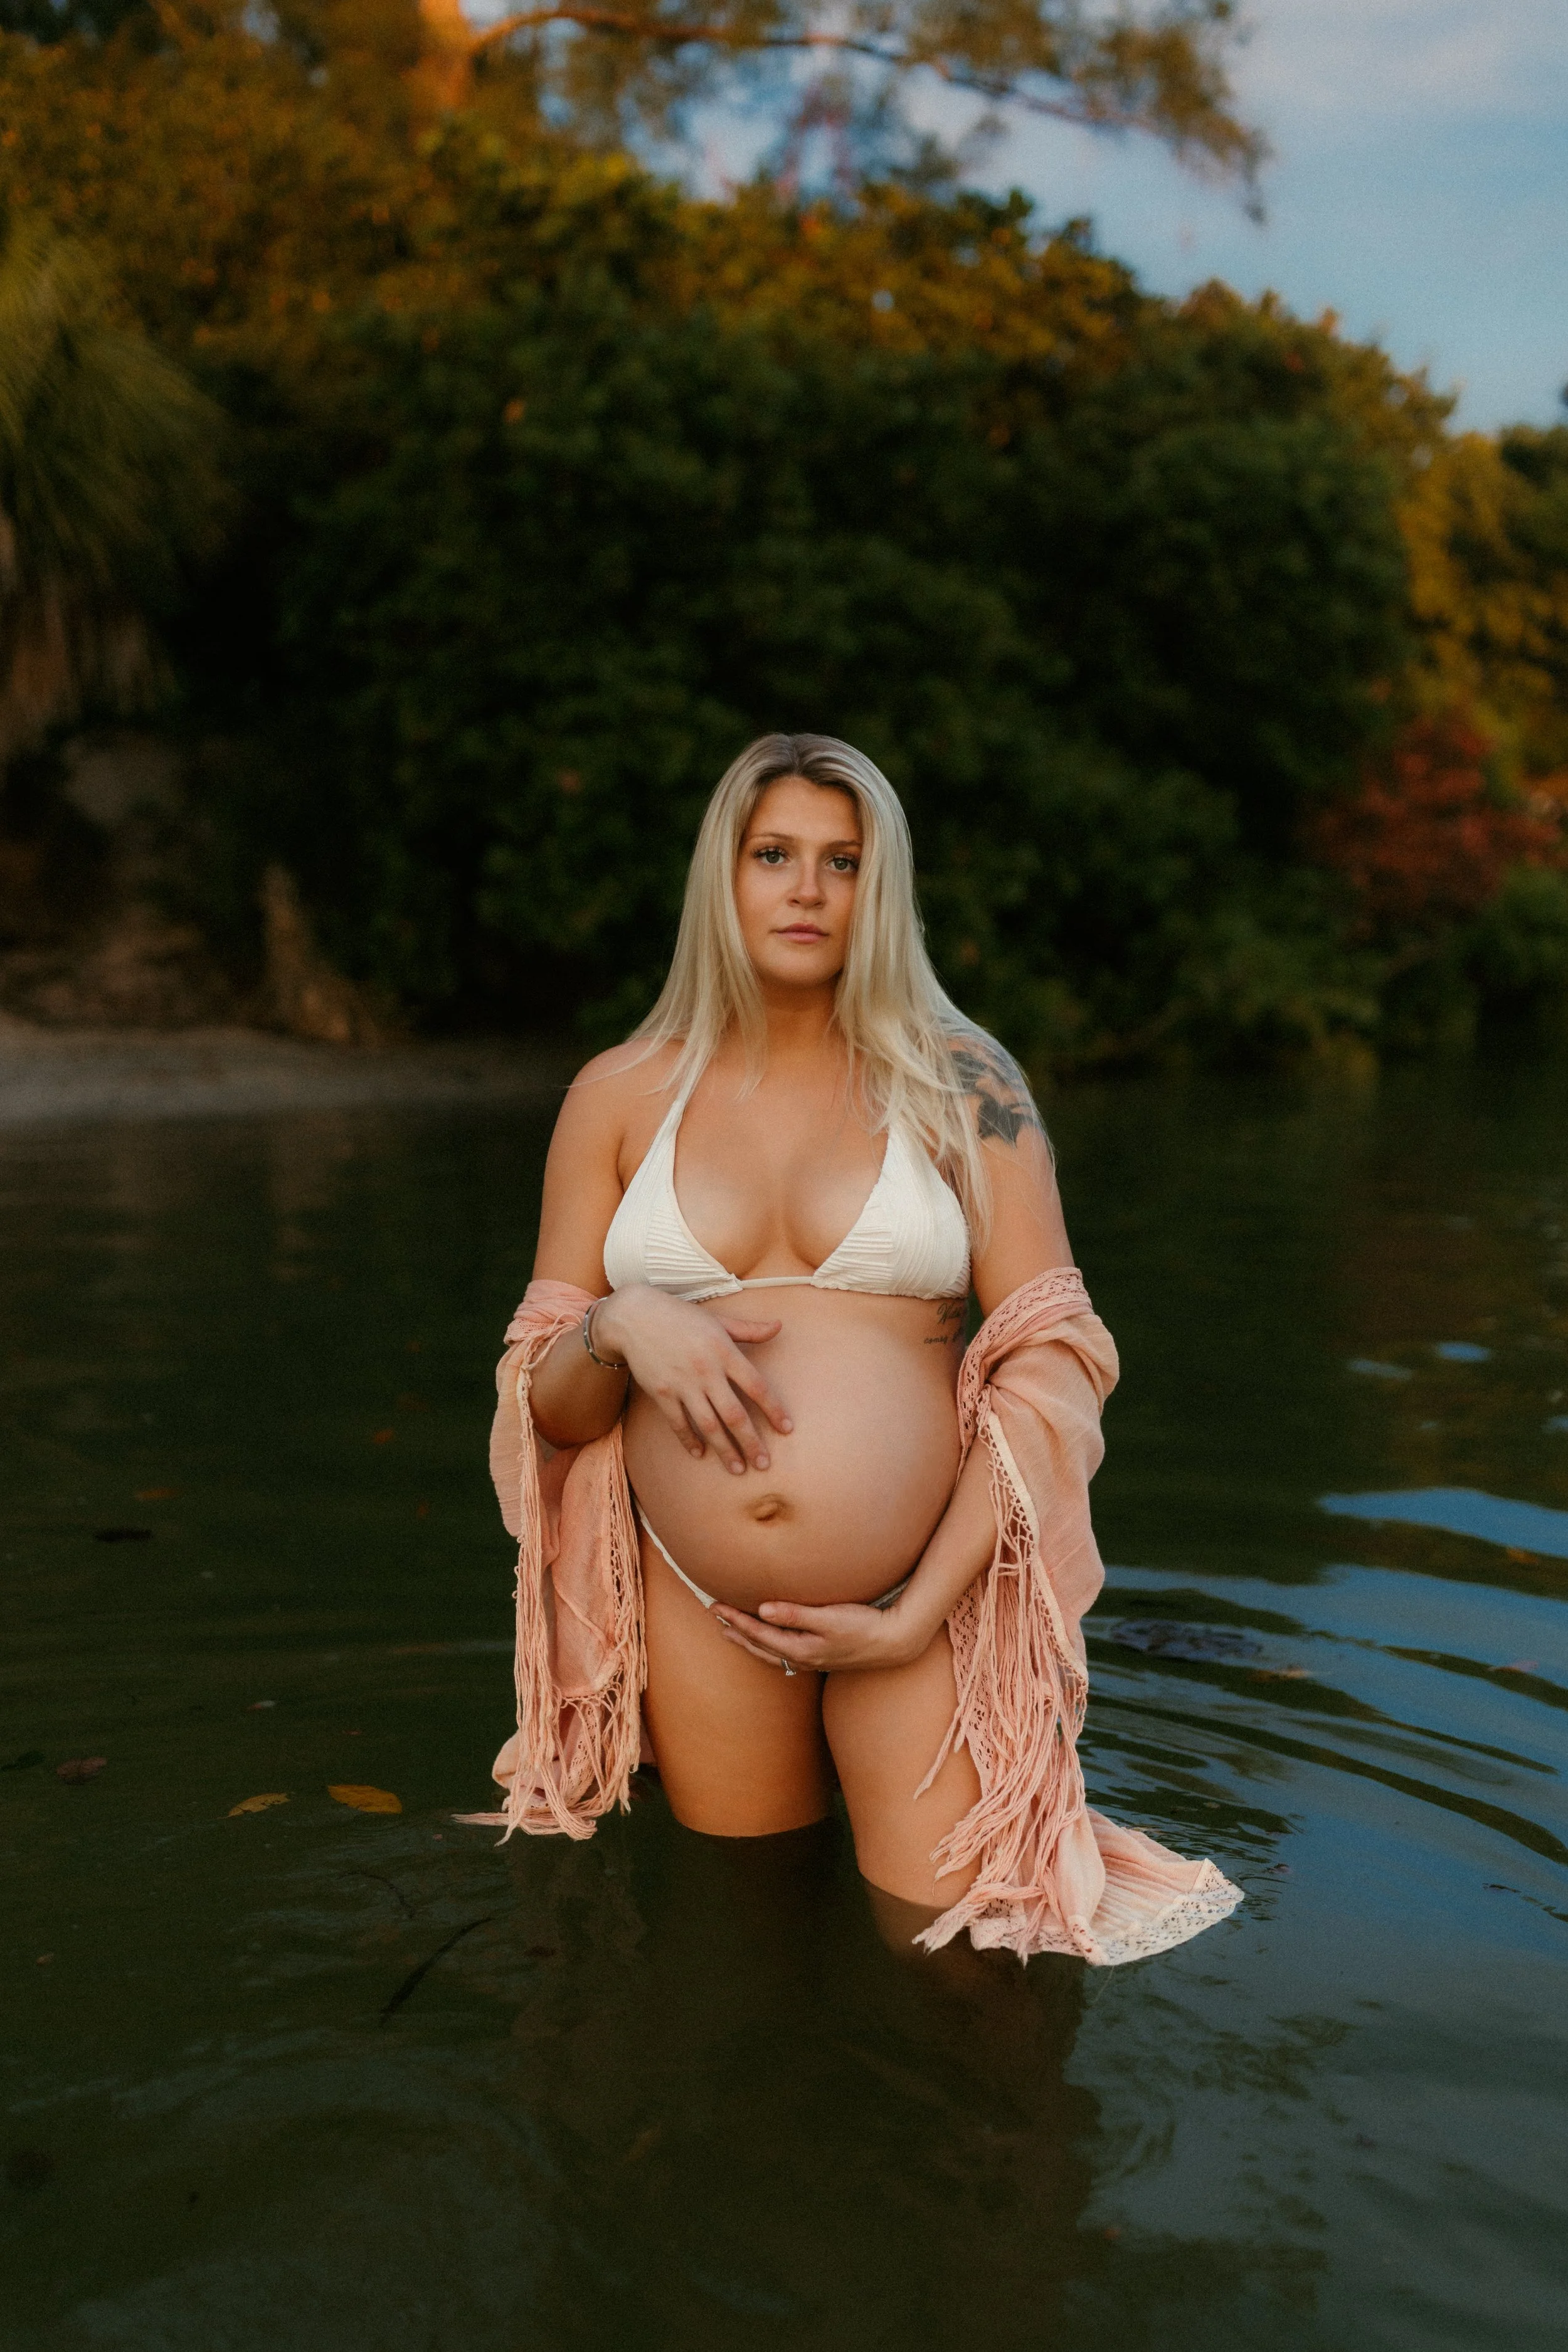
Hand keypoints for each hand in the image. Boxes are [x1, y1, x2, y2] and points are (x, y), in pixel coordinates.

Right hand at [595, 1285, 791, 1473]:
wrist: (635, 1316)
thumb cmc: (681, 1317)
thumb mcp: (718, 1320)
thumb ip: (750, 1329)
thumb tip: (779, 1326)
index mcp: (724, 1351)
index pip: (757, 1386)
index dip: (773, 1410)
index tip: (786, 1429)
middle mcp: (706, 1371)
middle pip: (734, 1414)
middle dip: (751, 1442)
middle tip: (764, 1464)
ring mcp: (682, 1384)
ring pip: (708, 1425)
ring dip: (724, 1450)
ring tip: (738, 1469)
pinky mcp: (661, 1392)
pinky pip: (678, 1423)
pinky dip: (689, 1440)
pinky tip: (700, 1454)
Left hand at [711, 1595, 934, 1673]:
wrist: (894, 1643)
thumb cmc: (864, 1626)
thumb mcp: (830, 1618)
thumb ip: (796, 1614)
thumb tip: (763, 1609)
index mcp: (801, 1650)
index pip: (759, 1633)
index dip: (736, 1619)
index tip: (716, 1606)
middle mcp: (802, 1659)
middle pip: (760, 1646)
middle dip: (736, 1630)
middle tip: (715, 1616)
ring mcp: (812, 1660)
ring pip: (770, 1653)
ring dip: (749, 1641)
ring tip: (731, 1632)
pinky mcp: (822, 1656)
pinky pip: (784, 1654)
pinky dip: (768, 1646)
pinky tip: (769, 1643)